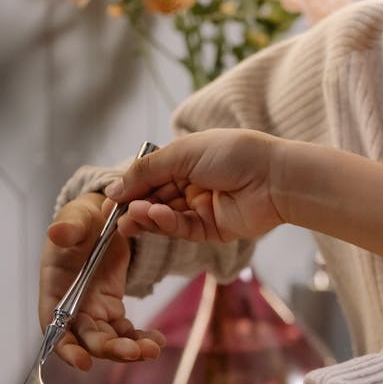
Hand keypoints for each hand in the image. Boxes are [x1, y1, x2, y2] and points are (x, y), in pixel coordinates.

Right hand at [42, 192, 165, 368]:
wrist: (100, 221)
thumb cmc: (80, 221)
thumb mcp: (74, 219)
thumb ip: (68, 228)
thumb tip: (57, 232)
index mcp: (54, 290)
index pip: (53, 327)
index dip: (66, 348)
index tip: (83, 363)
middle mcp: (71, 309)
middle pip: (87, 339)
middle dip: (109, 349)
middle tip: (134, 352)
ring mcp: (93, 312)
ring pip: (109, 340)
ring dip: (129, 349)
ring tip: (153, 348)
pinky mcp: (112, 311)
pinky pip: (126, 332)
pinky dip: (141, 339)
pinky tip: (157, 340)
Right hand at [107, 129, 285, 243]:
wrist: (274, 177)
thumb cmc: (234, 154)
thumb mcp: (182, 153)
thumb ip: (146, 171)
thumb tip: (113, 188)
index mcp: (185, 161)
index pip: (149, 178)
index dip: (129, 189)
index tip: (109, 201)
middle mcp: (191, 185)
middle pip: (153, 200)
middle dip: (134, 207)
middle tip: (115, 217)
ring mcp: (200, 208)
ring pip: (165, 218)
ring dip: (147, 217)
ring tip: (131, 218)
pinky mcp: (211, 230)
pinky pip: (182, 229)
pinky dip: (167, 224)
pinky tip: (155, 216)